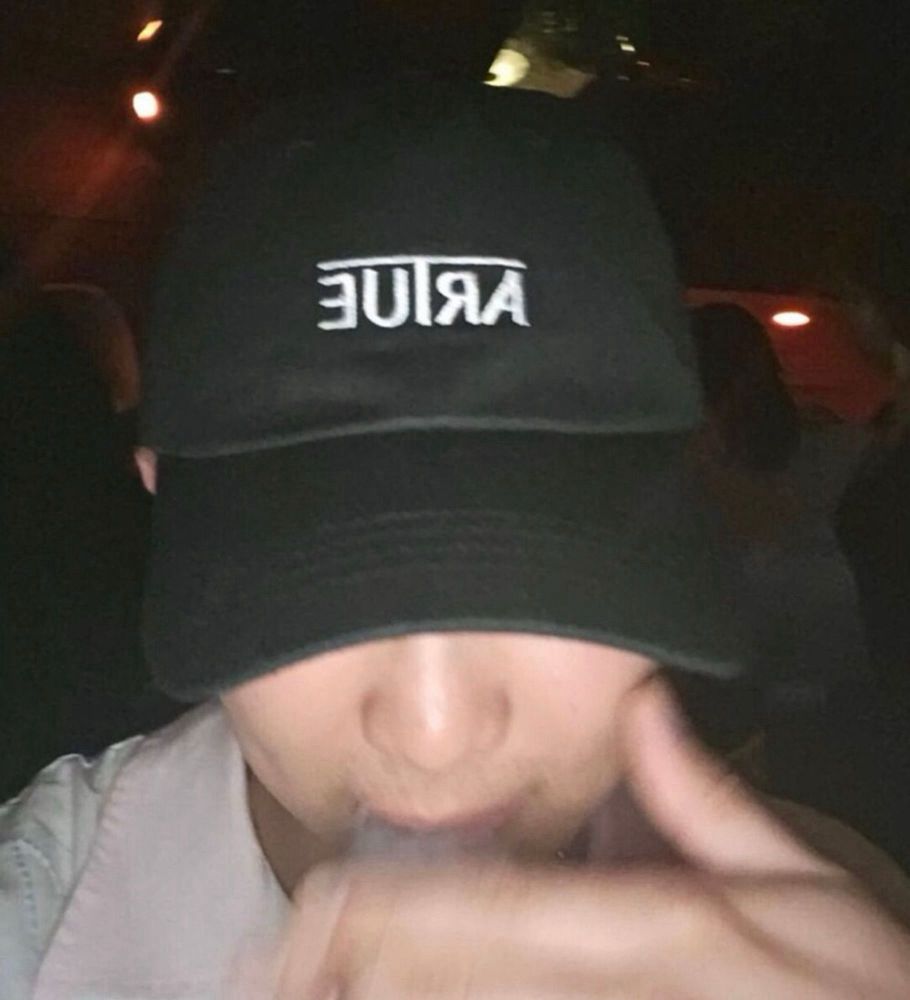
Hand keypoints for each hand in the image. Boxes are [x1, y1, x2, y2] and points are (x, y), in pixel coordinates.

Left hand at [275, 680, 909, 998]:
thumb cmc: (856, 999)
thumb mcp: (810, 891)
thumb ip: (709, 797)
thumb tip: (642, 705)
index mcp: (644, 931)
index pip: (482, 911)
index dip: (384, 911)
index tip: (312, 907)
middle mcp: (600, 995)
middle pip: (448, 981)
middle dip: (350, 970)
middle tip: (272, 963)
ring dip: (372, 999)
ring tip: (300, 984)